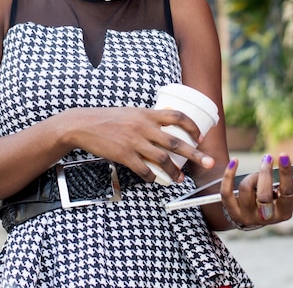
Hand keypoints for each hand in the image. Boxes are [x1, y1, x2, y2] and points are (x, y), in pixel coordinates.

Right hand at [67, 106, 214, 182]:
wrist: (84, 124)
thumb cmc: (108, 118)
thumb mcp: (131, 112)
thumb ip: (148, 118)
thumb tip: (166, 122)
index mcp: (147, 114)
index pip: (177, 117)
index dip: (192, 127)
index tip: (200, 137)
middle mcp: (144, 127)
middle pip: (176, 141)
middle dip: (195, 153)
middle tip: (209, 162)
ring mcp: (134, 142)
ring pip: (163, 159)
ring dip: (175, 171)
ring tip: (181, 179)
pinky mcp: (124, 155)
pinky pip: (144, 170)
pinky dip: (153, 177)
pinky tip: (156, 180)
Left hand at [220, 154, 292, 227]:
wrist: (252, 214)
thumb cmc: (277, 200)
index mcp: (284, 212)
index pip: (287, 193)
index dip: (285, 174)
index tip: (283, 154)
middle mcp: (266, 217)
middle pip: (264, 195)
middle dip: (265, 173)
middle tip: (268, 157)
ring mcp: (247, 215)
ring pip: (246, 190)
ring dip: (252, 175)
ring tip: (259, 169)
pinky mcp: (231, 210)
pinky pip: (227, 192)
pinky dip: (229, 175)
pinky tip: (234, 162)